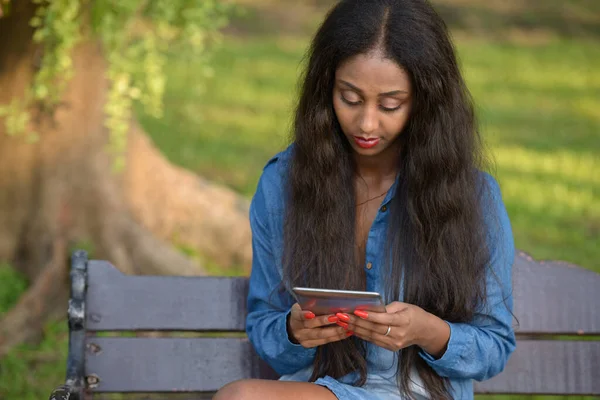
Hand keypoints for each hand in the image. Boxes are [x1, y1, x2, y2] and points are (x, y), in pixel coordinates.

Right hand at [287, 303, 352, 347]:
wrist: (295, 326)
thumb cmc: (304, 311)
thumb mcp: (303, 305)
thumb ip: (310, 303)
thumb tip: (320, 299)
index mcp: (295, 316)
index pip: (299, 316)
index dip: (305, 315)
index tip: (312, 314)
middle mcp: (298, 329)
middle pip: (312, 327)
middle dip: (325, 322)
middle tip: (338, 317)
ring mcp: (303, 339)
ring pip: (321, 336)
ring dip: (335, 331)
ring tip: (346, 326)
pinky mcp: (309, 344)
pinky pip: (325, 341)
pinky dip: (337, 337)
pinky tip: (346, 333)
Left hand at [334, 302, 449, 356]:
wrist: (425, 331)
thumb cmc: (414, 314)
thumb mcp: (404, 306)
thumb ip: (387, 308)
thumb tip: (370, 308)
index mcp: (404, 321)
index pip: (383, 319)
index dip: (369, 316)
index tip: (356, 311)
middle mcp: (399, 334)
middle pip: (374, 328)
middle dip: (356, 322)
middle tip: (341, 316)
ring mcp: (394, 343)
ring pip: (371, 336)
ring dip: (355, 329)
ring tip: (342, 322)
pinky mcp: (391, 348)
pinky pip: (373, 340)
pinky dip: (361, 334)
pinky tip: (351, 329)